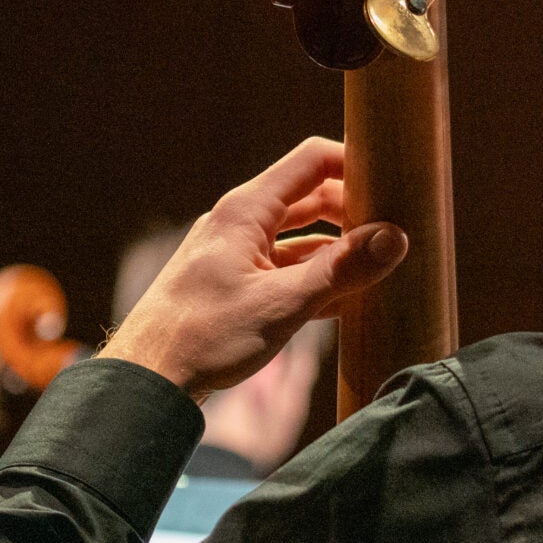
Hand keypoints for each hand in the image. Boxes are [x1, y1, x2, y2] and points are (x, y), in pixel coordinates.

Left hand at [104, 138, 407, 398]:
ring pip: (301, 237)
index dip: (355, 165)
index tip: (393, 185)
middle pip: (310, 197)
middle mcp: (240, 223)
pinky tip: (347, 300)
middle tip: (396, 233)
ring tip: (380, 269)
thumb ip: (341, 270)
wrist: (147, 380)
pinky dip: (317, 277)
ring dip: (339, 250)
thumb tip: (394, 237)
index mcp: (246, 210)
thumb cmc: (205, 336)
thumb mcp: (283, 304)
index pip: (312, 162)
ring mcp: (236, 253)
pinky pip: (286, 269)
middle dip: (354, 212)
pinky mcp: (235, 284)